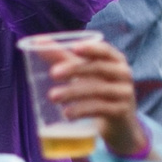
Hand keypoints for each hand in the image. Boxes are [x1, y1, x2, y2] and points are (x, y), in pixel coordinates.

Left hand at [40, 38, 144, 157]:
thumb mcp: (82, 70)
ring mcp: (124, 93)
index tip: (74, 48)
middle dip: (75, 69)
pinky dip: (82, 110)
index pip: (105, 50)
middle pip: (99, 68)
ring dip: (73, 92)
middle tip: (53, 73)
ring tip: (52, 97)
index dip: (91, 48)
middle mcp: (123, 74)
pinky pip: (100, 109)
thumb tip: (37, 41)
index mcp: (115, 59)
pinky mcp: (121, 112)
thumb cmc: (97, 86)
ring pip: (97, 90)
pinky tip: (66, 114)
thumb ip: (61, 56)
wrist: (118, 119)